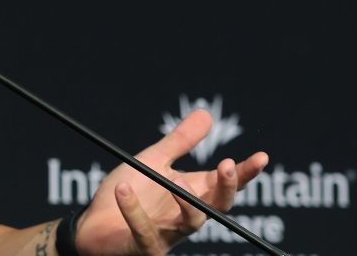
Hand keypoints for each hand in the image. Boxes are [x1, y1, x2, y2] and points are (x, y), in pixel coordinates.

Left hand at [72, 109, 268, 255]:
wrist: (94, 223)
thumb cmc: (129, 192)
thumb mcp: (153, 162)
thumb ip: (179, 142)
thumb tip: (207, 114)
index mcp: (192, 193)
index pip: (224, 184)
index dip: (245, 173)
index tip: (262, 157)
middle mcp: (186, 215)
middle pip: (217, 205)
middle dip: (226, 187)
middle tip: (228, 166)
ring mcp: (168, 234)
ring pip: (190, 223)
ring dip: (187, 201)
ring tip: (179, 181)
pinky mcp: (145, 247)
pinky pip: (143, 230)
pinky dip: (133, 210)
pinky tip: (123, 189)